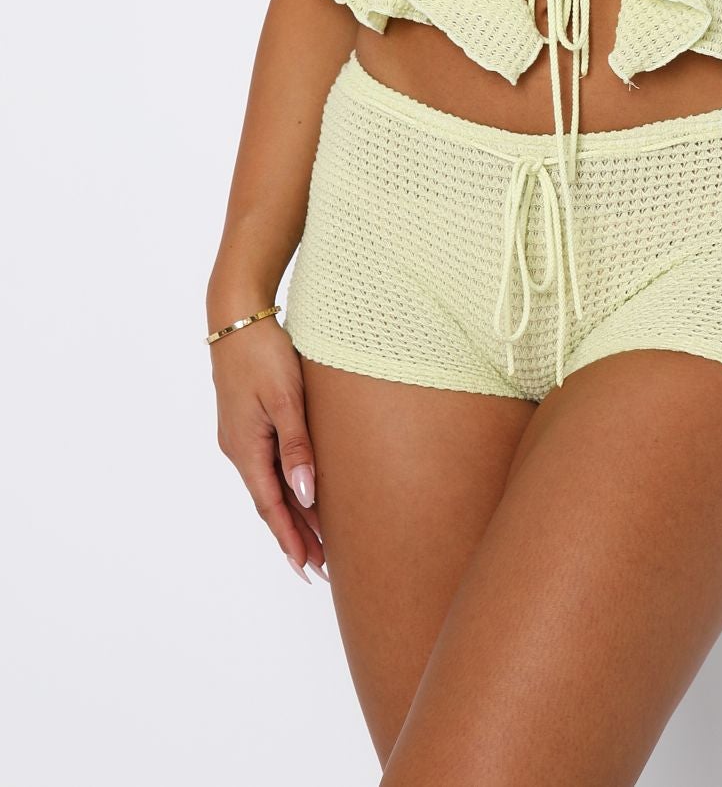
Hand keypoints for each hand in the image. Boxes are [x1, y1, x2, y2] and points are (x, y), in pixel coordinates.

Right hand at [209, 316, 327, 582]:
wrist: (237, 315)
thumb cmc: (264, 352)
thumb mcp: (286, 399)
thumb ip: (296, 447)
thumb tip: (306, 494)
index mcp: (245, 448)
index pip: (271, 507)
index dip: (290, 539)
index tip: (307, 569)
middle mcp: (239, 448)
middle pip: (270, 502)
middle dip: (295, 535)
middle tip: (321, 568)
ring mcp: (241, 435)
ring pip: (269, 484)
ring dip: (292, 512)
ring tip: (317, 540)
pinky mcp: (248, 421)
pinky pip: (268, 465)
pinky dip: (286, 485)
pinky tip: (300, 491)